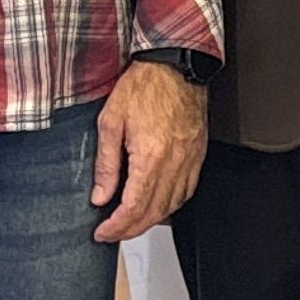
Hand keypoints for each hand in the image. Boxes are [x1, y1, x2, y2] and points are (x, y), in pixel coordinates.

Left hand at [93, 62, 208, 242]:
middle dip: (131, 229)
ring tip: (131, 223)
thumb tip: (100, 195)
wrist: (175, 65)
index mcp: (150, 156)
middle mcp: (174, 163)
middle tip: (112, 233)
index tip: (102, 232)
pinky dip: (171, 205)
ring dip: (151, 221)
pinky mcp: (198, 155)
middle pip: (154, 213)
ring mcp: (190, 161)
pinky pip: (187, 191)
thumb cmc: (144, 86)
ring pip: (172, 206)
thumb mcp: (111, 122)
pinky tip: (158, 205)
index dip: (117, 226)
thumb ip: (106, 164)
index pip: (133, 207)